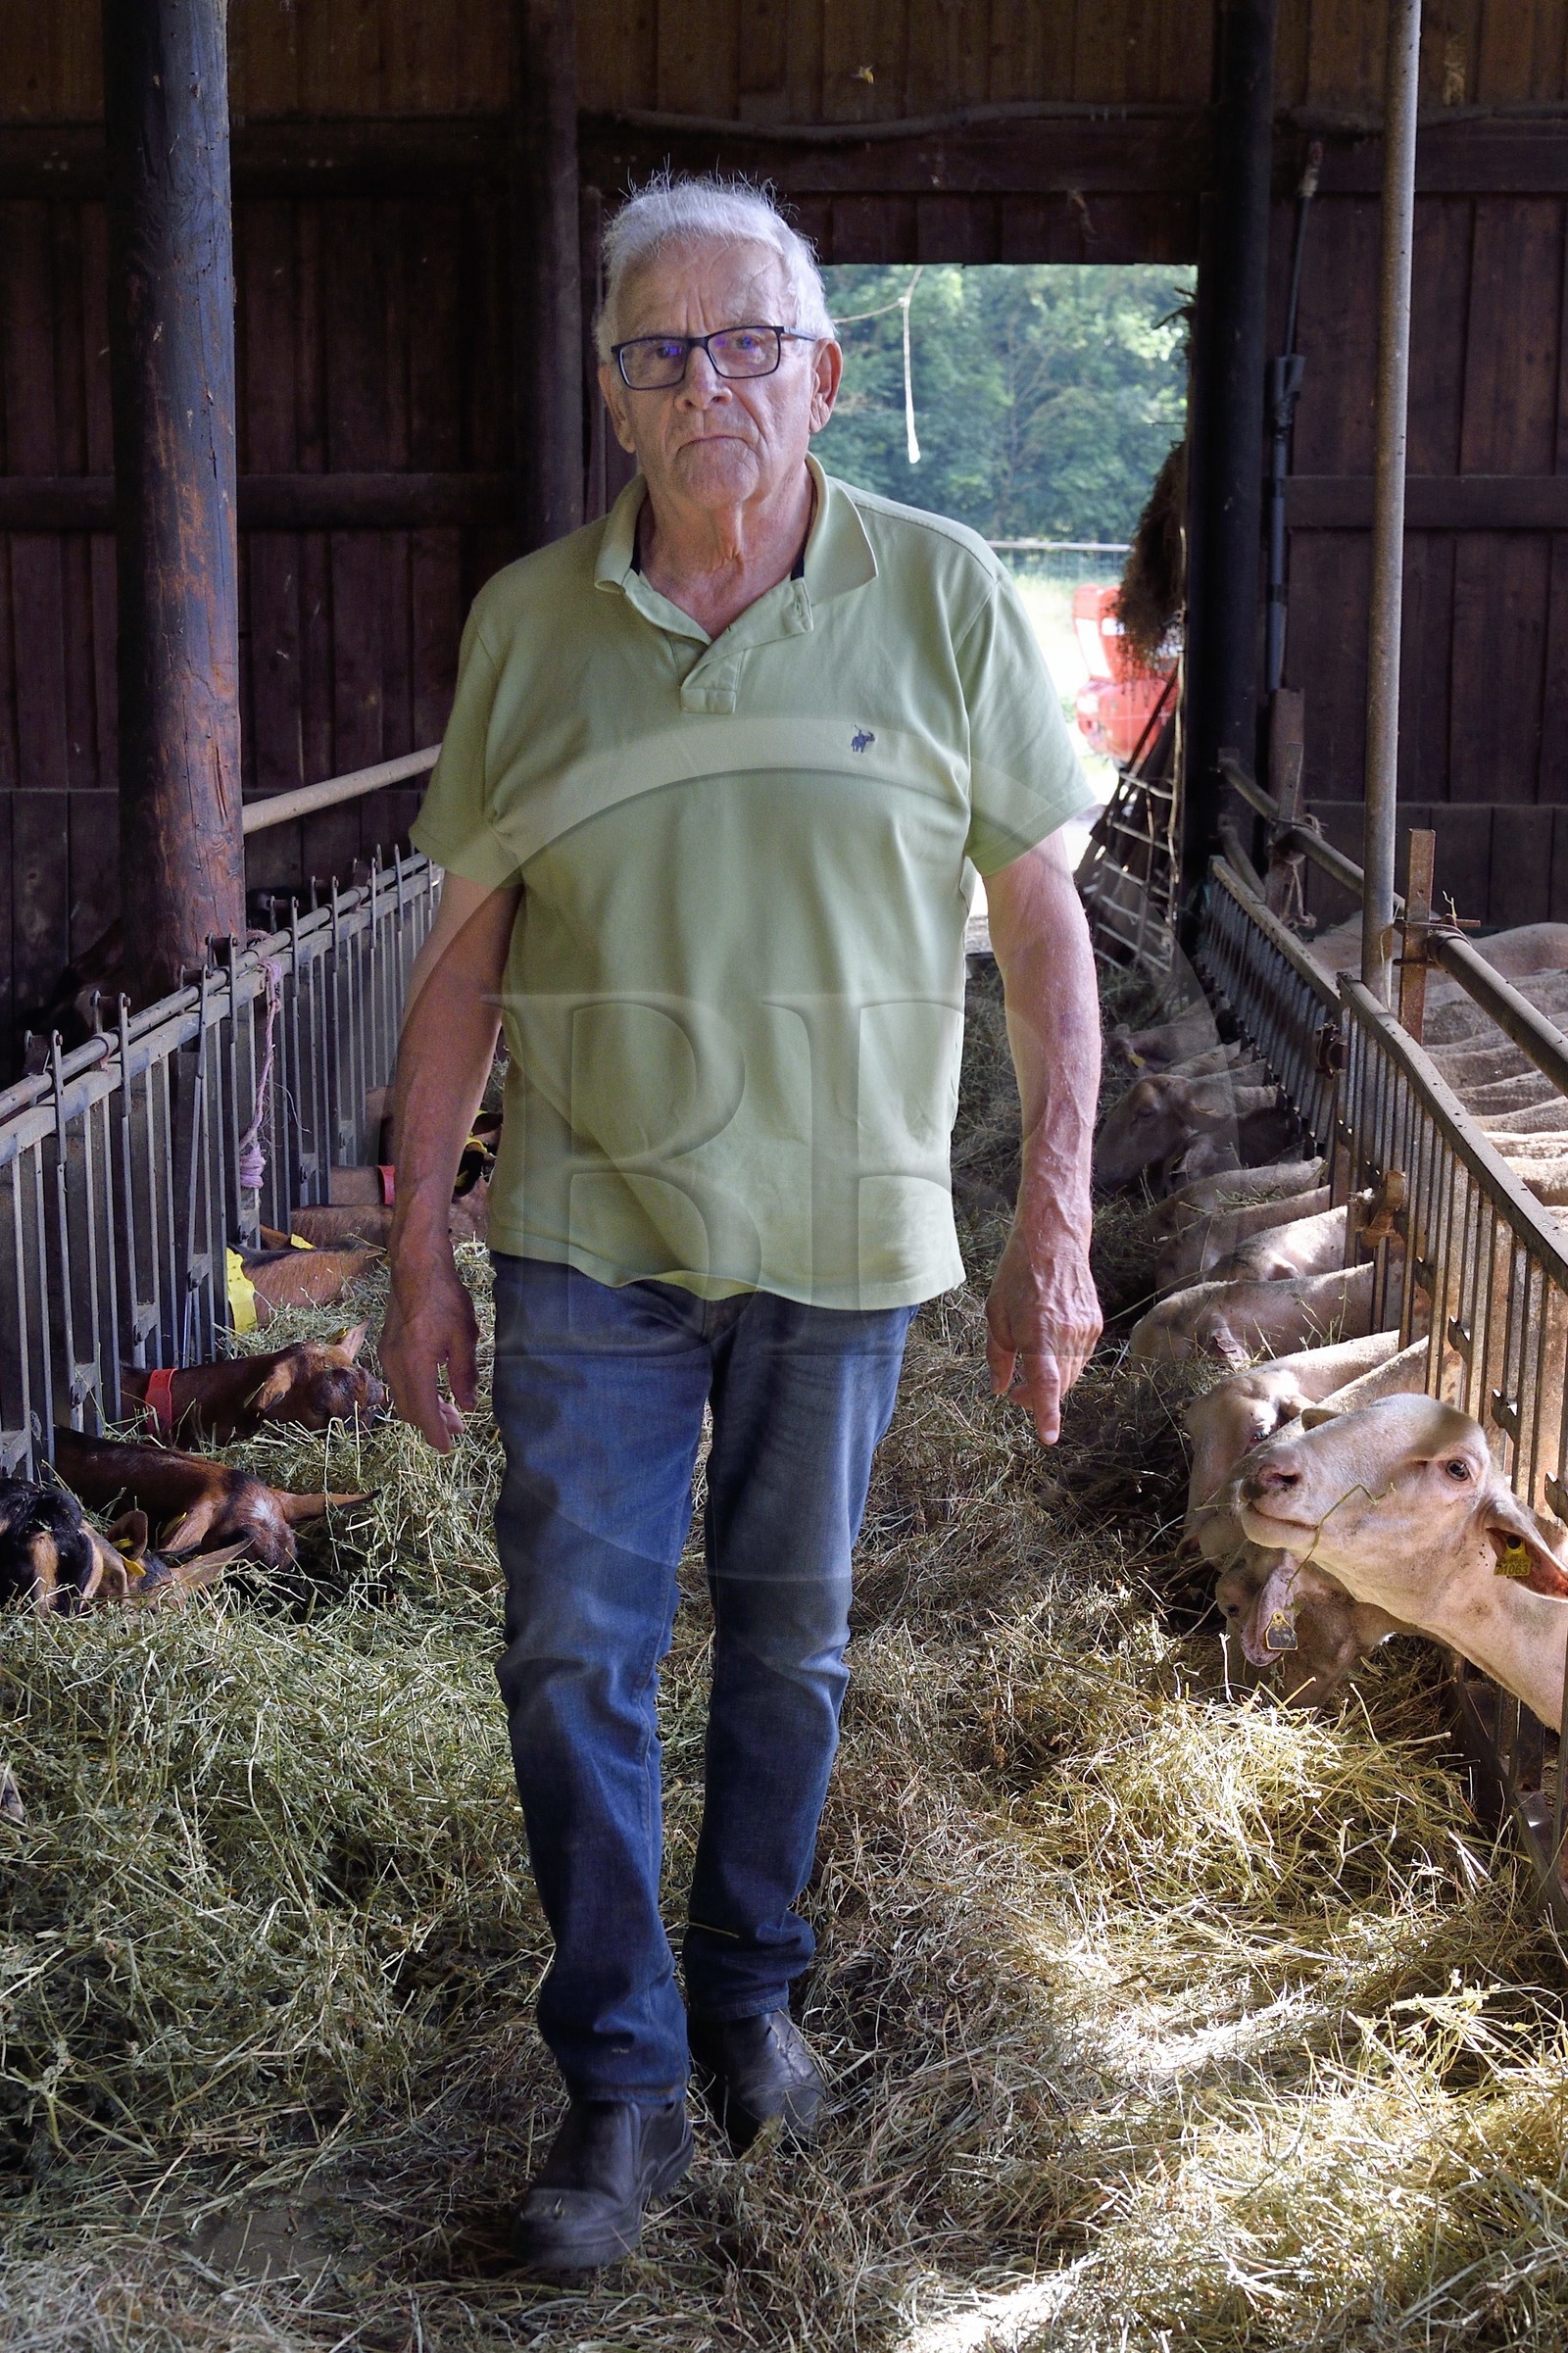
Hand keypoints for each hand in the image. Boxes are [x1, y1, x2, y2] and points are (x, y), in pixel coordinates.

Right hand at [381, 1236, 478, 1452]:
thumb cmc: (444, 1297)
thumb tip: (468, 1406)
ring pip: (403, 1396)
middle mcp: (395, 1365)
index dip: (435, 1433)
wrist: (415, 1267)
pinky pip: (399, 1382)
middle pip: (410, 1409)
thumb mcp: (464, 1337)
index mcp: (415, 1365)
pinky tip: (434, 1390)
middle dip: (432, 1424)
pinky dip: (416, 1393)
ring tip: (450, 1412)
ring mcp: (387, 1356)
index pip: (423, 1411)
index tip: (447, 1448)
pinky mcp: (387, 1347)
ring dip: (424, 1408)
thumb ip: (464, 1374)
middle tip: (457, 1429)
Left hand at [985, 1216, 1102, 1445]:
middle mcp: (1068, 1334)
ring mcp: (1086, 1329)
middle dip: (1037, 1399)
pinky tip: (1047, 1351)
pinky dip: (1064, 1364)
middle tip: (1014, 1396)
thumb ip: (998, 1356)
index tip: (1048, 1437)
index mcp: (1039, 1332)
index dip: (1047, 1413)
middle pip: (1059, 1384)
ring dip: (1051, 1383)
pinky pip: (1080, 1357)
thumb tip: (1000, 1389)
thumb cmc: (1017, 1275)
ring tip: (1026, 1376)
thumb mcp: (995, 1314)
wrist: (1054, 1240)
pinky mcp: (1095, 1324)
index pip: (1046, 1382)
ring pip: (1071, 1374)